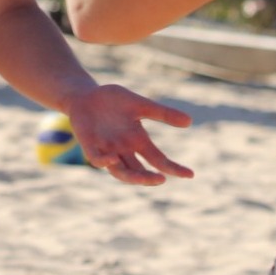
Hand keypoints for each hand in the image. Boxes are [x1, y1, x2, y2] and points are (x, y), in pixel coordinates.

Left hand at [65, 84, 192, 185]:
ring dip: (131, 177)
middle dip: (150, 178)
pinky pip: (97, 159)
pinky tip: (113, 158)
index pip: (158, 160)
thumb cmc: (113, 100)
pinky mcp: (90, 146)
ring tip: (145, 178)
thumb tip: (190, 121)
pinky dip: (105, 162)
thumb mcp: (140, 104)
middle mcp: (124, 150)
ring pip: (120, 172)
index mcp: (138, 141)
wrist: (85, 95)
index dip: (173, 168)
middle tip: (162, 179)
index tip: (190, 174)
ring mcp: (106, 149)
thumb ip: (162, 113)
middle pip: (139, 171)